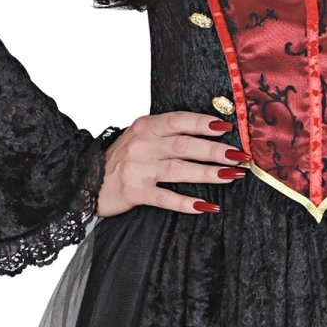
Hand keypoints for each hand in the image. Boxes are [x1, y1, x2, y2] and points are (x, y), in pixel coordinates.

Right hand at [93, 111, 248, 217]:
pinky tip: (206, 206)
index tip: (227, 128)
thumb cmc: (122, 157)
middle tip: (239, 156)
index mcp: (146, 126)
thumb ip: (167, 132)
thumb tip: (209, 130)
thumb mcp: (141, 135)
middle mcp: (143, 144)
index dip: (203, 123)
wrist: (86, 180)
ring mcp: (138, 169)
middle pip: (184, 145)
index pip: (179, 120)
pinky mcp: (134, 192)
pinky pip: (165, 198)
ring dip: (208, 173)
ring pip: (179, 170)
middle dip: (215, 151)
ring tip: (231, 176)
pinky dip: (186, 202)